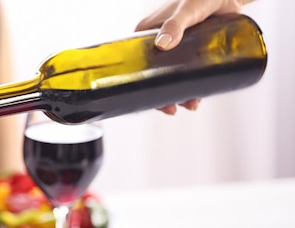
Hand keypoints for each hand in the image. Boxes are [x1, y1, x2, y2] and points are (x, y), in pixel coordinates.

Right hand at [137, 0, 253, 114]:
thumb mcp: (186, 11)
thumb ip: (174, 25)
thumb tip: (162, 44)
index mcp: (146, 34)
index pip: (137, 63)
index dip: (141, 83)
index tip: (150, 98)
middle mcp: (158, 44)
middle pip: (154, 75)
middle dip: (162, 95)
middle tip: (172, 108)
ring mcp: (175, 50)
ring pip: (171, 77)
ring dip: (179, 94)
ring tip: (191, 104)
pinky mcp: (192, 54)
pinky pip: (188, 74)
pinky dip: (192, 87)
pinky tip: (198, 97)